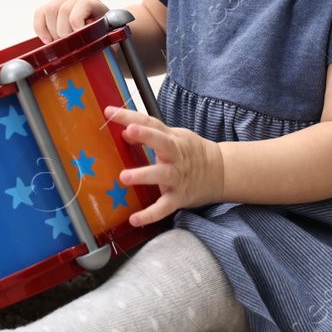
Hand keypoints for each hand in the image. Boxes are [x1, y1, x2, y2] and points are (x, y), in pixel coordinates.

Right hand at [33, 0, 109, 42]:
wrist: (100, 30)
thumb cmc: (102, 35)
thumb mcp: (107, 36)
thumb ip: (103, 38)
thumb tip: (96, 44)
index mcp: (93, 4)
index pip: (82, 5)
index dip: (77, 23)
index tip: (79, 40)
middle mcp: (76, 0)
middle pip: (63, 9)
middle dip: (64, 32)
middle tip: (70, 46)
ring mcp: (62, 3)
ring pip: (50, 10)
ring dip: (53, 31)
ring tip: (61, 44)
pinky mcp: (51, 10)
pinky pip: (39, 13)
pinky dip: (40, 28)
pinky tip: (47, 41)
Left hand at [105, 105, 224, 225]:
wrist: (221, 173)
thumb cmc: (190, 153)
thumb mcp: (173, 138)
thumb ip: (149, 135)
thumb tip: (124, 132)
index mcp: (172, 138)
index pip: (150, 123)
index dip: (130, 116)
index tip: (109, 112)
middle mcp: (176, 156)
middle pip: (163, 143)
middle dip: (146, 135)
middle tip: (129, 131)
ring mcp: (178, 177)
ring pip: (162, 174)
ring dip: (144, 175)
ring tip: (124, 177)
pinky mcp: (180, 197)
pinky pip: (165, 206)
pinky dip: (151, 214)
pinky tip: (135, 219)